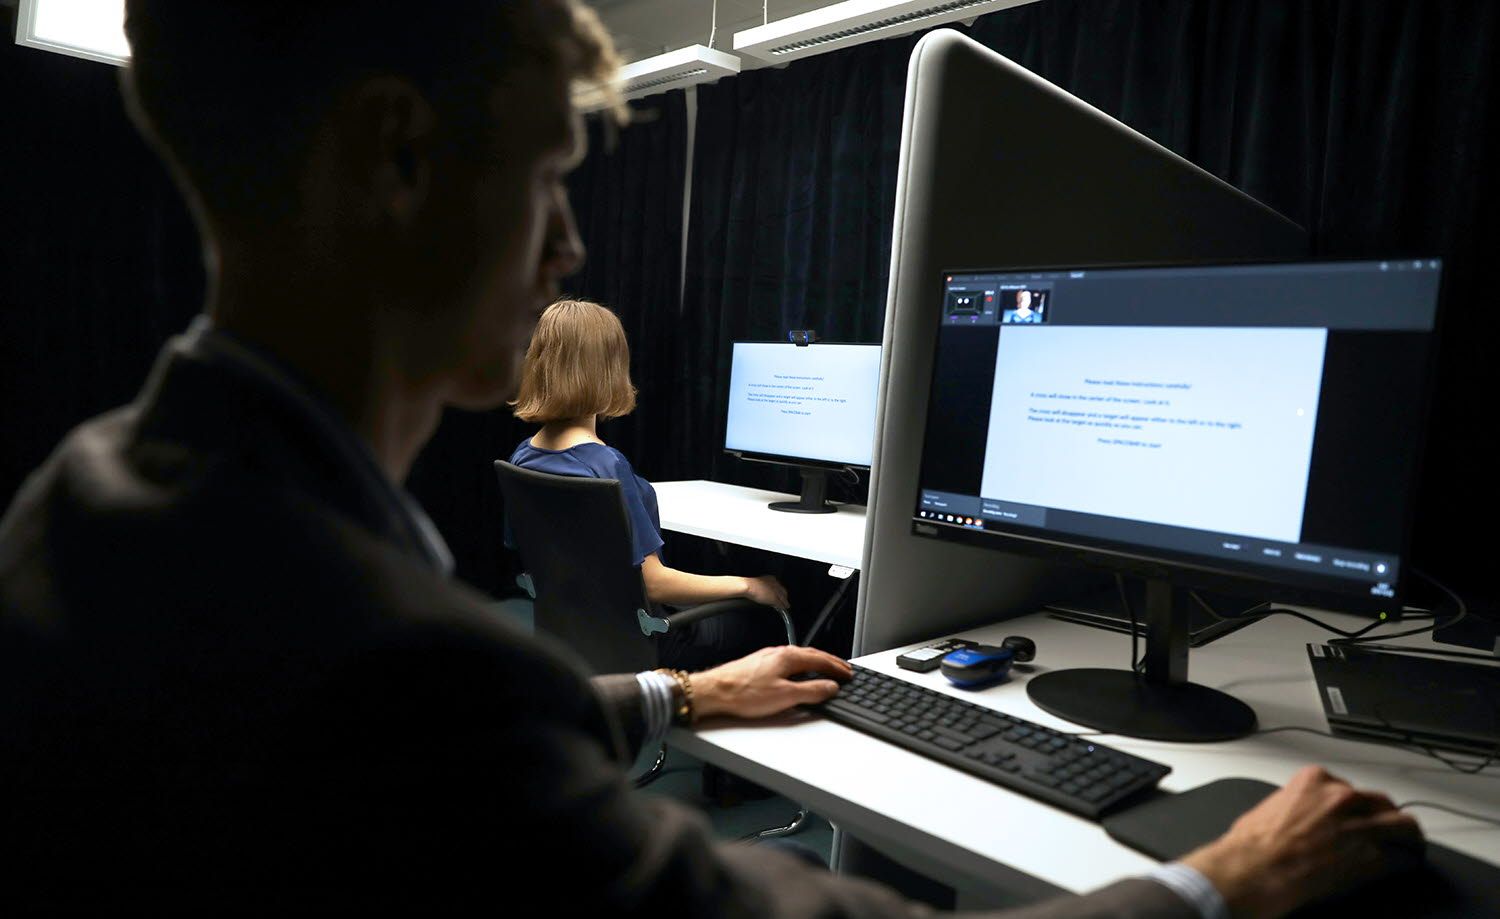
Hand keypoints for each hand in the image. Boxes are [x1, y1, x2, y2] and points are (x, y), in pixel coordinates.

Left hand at [691, 645, 850, 721]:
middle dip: (830, 662)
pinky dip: (802, 666)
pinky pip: (788, 661)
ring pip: (800, 657)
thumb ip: (811, 691)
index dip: (837, 668)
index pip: (821, 660)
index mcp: (788, 657)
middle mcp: (779, 652)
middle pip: (812, 655)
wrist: (714, 691)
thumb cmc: (744, 693)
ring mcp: (768, 657)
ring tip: (826, 671)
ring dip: (816, 663)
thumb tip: (830, 687)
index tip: (848, 674)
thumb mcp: (784, 696)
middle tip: (843, 669)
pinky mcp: (759, 664)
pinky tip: (798, 673)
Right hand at [742, 574, 788, 608]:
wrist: (748, 586)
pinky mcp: (774, 598)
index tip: (782, 595)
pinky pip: (780, 603)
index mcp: (771, 578)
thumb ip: (764, 586)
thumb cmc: (749, 584)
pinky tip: (782, 609)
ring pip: (782, 598)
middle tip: (786, 602)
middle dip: (785, 597)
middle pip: (783, 592)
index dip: (782, 592)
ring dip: (784, 602)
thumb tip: (765, 592)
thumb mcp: (758, 583)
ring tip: (785, 606)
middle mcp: (775, 583)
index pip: (779, 586)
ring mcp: (775, 591)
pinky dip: (782, 606)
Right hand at [1181, 765, 1422, 918]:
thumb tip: (1304, 816)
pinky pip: (1401, 860)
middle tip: (1390, 830)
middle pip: (1383, 802)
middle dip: (1387, 817)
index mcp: (1315, 780)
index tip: (1357, 815)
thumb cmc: (1252, 844)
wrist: (1252, 869)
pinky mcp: (1371, 859)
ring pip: (1404, 827)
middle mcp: (1342, 798)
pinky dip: (1402, 865)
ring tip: (1410, 848)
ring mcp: (1360, 827)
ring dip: (1408, 839)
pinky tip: (1399, 870)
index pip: (1351, 788)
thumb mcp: (1273, 806)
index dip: (1356, 805)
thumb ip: (1299, 804)